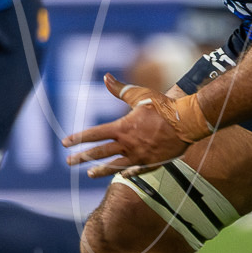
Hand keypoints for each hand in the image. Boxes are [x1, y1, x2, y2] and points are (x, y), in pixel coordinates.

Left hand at [62, 73, 192, 177]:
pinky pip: (134, 171)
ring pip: (114, 166)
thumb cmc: (163, 107)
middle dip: (82, 157)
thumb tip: (106, 77)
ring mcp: (138, 156)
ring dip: (100, 170)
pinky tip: (120, 175)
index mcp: (122, 128)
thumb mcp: (139, 95)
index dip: (78, 139)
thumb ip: (120, 90)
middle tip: (69, 162)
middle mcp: (127, 144)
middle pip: (99, 153)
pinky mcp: (150, 163)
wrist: (186, 122)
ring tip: (90, 173)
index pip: (94, 134)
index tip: (66, 143)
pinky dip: (125, 173)